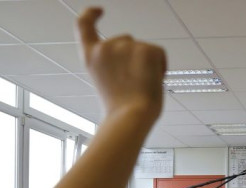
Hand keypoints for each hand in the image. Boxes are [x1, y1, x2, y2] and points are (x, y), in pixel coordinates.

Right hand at [77, 7, 165, 123]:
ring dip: (147, 65)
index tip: (98, 10)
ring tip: (142, 86)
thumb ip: (112, 65)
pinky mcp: (146, 49)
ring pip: (144, 49)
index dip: (91, 14)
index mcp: (90, 57)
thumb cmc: (120, 110)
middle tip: (133, 84)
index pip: (84, 25)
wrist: (130, 117)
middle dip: (134, 57)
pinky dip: (161, 68)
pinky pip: (159, 54)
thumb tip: (133, 60)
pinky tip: (154, 82)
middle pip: (126, 41)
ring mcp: (126, 46)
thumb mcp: (106, 82)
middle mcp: (105, 47)